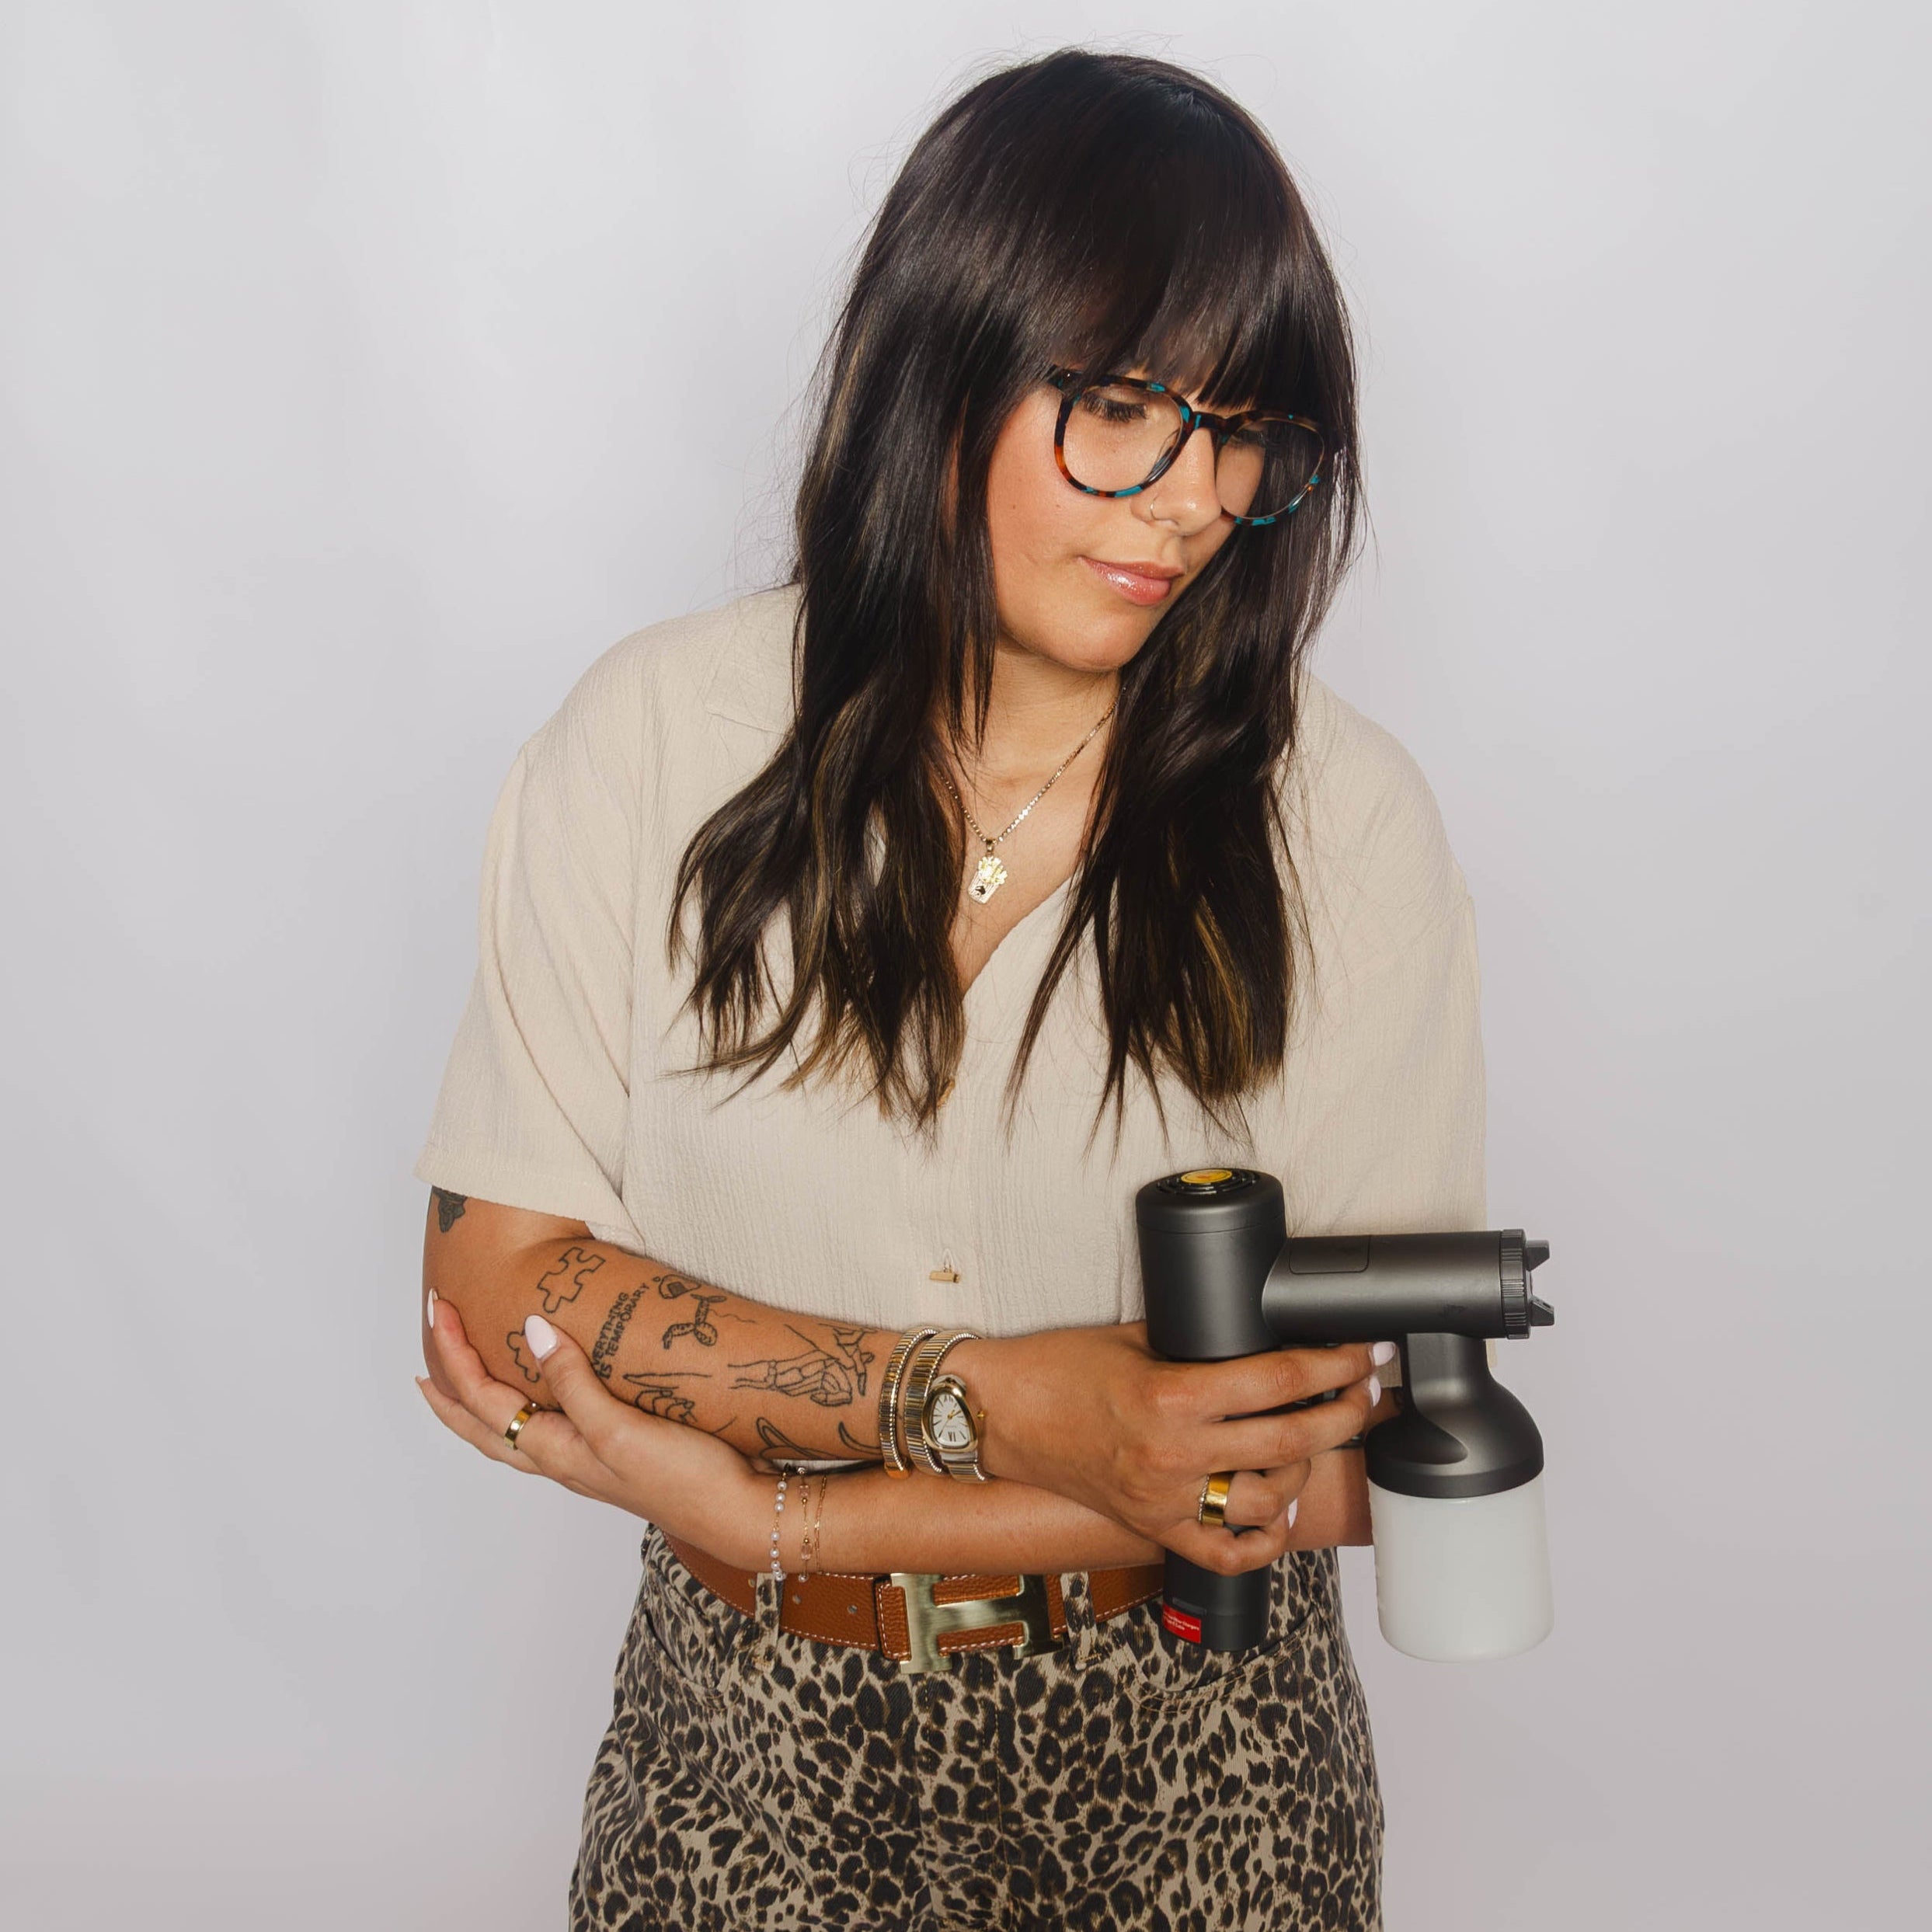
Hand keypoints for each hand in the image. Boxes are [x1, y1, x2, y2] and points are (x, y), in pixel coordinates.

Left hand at [417, 1298, 770, 1568]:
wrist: (735, 1510)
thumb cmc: (682, 1475)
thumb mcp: (619, 1426)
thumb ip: (573, 1381)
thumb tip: (531, 1331)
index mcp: (553, 1451)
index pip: (482, 1400)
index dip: (454, 1355)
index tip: (439, 1309)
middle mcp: (559, 1458)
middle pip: (481, 1427)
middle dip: (447, 1390)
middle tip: (425, 1353)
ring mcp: (584, 1460)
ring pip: (510, 1433)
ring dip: (478, 1405)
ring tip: (464, 1379)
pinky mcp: (612, 1453)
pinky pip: (547, 1428)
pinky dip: (525, 1407)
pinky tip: (544, 1394)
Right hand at [946, 1323, 1388, 1576]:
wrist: (996, 1412)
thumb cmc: (1056, 1367)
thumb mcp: (1132, 1337)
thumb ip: (1194, 1344)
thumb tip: (1257, 1336)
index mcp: (1172, 1395)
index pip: (1278, 1381)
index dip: (1332, 1366)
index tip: (1361, 1353)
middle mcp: (1173, 1453)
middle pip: (1289, 1440)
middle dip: (1341, 1414)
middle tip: (1363, 1391)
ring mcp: (1163, 1497)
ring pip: (1267, 1499)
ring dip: (1306, 1470)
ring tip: (1317, 1441)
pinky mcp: (1150, 1525)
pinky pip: (1222, 1552)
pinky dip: (1262, 1540)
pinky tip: (1280, 1512)